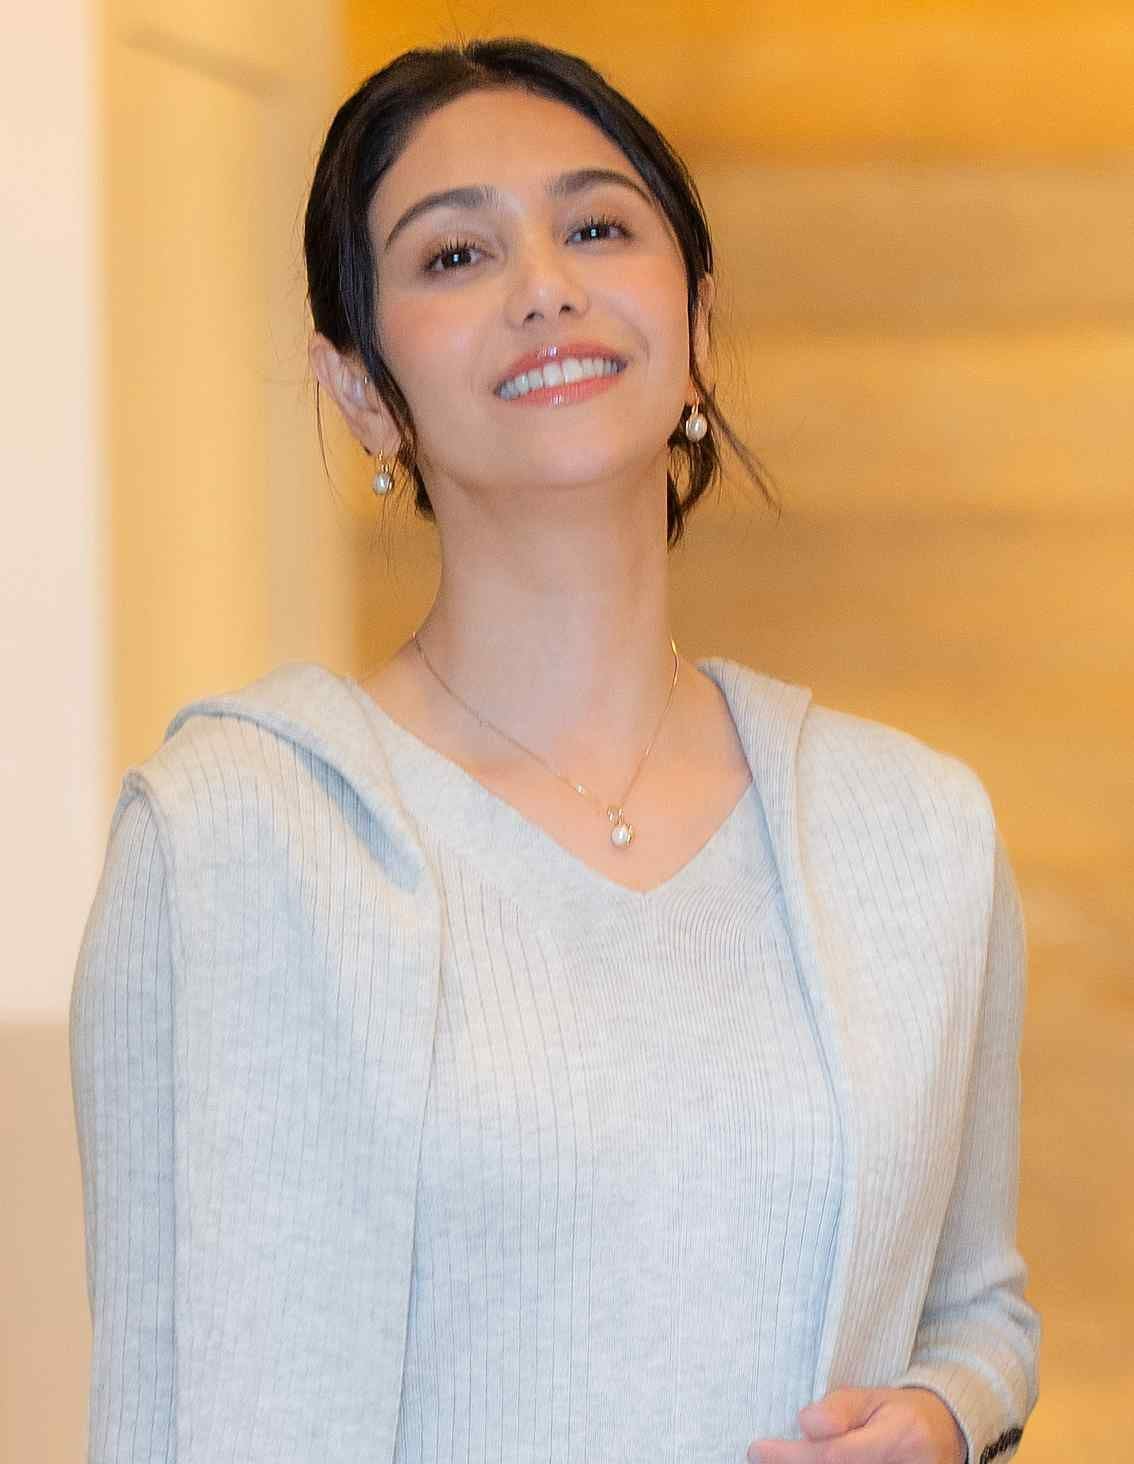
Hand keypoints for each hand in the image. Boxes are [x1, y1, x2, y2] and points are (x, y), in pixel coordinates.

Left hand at [747, 1386, 965, 1463]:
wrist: (945, 1436)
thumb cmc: (901, 1412)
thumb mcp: (875, 1396)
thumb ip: (841, 1409)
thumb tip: (806, 1422)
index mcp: (902, 1437)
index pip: (835, 1456)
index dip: (792, 1456)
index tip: (757, 1450)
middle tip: (763, 1457)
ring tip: (779, 1459)